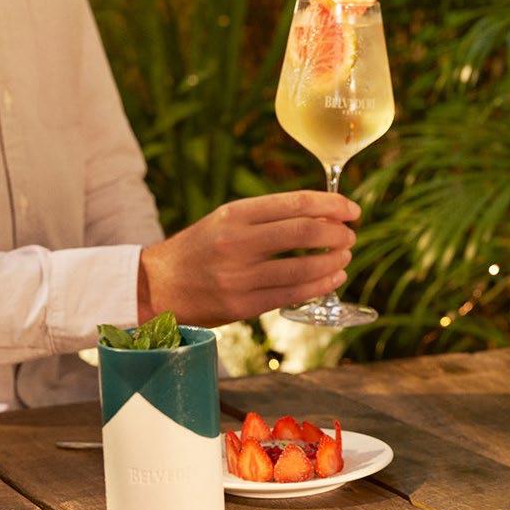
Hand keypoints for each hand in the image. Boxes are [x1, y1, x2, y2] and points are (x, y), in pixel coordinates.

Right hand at [139, 191, 359, 325]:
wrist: (156, 285)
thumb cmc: (201, 249)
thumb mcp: (226, 220)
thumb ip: (269, 217)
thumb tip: (325, 215)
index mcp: (235, 215)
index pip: (295, 203)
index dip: (332, 205)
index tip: (352, 210)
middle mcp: (236, 242)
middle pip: (304, 231)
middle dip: (337, 233)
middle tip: (350, 236)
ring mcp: (238, 276)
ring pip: (302, 267)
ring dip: (333, 261)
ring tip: (344, 257)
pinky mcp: (241, 306)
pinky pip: (292, 295)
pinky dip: (320, 285)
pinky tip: (333, 278)